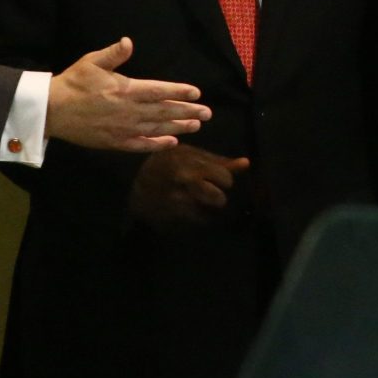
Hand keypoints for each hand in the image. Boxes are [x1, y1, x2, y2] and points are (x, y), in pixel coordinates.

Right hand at [47, 37, 208, 151]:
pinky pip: (140, 145)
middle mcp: (128, 111)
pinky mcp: (114, 142)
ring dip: (178, 127)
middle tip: (208, 113)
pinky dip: (157, 145)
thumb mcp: (92, 62)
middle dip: (188, 111)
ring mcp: (122, 128)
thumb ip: (113, 54)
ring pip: (157, 129)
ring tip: (196, 126)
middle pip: (164, 112)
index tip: (197, 93)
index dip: (179, 92)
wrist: (50, 110)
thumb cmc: (73, 83)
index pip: (160, 91)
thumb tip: (128, 42)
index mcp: (125, 90)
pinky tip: (171, 142)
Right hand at [128, 143, 249, 227]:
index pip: (226, 178)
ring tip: (199, 202)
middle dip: (219, 199)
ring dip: (208, 210)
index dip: (226, 181)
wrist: (131, 184)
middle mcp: (184, 180)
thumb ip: (218, 161)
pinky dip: (196, 219)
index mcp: (191, 161)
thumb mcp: (189, 155)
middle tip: (211, 195)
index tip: (219, 181)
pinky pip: (196, 222)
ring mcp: (176, 200)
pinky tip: (188, 210)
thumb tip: (246, 164)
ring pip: (208, 214)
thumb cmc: (167, 165)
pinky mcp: (169, 216)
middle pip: (219, 199)